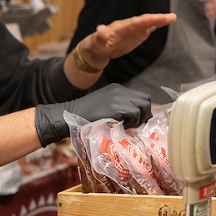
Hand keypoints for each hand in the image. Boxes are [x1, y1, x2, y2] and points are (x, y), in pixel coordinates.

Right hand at [34, 84, 152, 146]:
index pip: (140, 96)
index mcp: (117, 89)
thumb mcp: (104, 106)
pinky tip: (121, 126)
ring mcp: (119, 97)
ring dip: (139, 119)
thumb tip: (137, 117)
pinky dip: (132, 123)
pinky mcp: (117, 107)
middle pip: (146, 99)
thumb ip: (118, 107)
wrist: (69, 115)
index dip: (142, 109)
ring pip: (143, 106)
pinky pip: (135, 114)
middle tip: (136, 124)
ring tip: (128, 126)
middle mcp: (120, 91)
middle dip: (144, 113)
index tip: (137, 120)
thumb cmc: (84, 116)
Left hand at [79, 13, 176, 66]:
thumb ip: (101, 36)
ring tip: (172, 17)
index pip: (136, 22)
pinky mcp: (136, 35)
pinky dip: (156, 25)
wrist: (99, 48)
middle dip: (157, 19)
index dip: (147, 20)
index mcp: (121, 27)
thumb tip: (100, 29)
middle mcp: (130, 26)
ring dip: (160, 20)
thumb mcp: (97, 41)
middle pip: (145, 21)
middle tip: (171, 17)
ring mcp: (134, 30)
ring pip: (148, 23)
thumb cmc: (97, 44)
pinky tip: (164, 22)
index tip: (157, 18)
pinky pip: (148, 28)